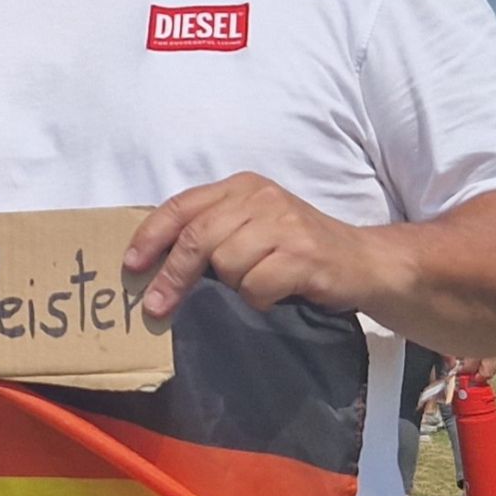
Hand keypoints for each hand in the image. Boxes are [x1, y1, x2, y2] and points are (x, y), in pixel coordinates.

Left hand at [123, 172, 410, 323]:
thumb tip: (153, 263)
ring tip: (256, 286)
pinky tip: (275, 295)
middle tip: (156, 308)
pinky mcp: (304, 254)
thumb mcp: (253, 227)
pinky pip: (257, 285)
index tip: (131, 266)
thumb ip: (212, 231)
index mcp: (242, 187)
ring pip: (226, 263)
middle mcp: (261, 198)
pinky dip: (259, 299)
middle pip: (197, 237)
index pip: (183, 206)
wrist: (365, 262)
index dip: (151, 236)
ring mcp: (285, 224)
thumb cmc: (298, 250)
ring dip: (234, 286)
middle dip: (172, 276)